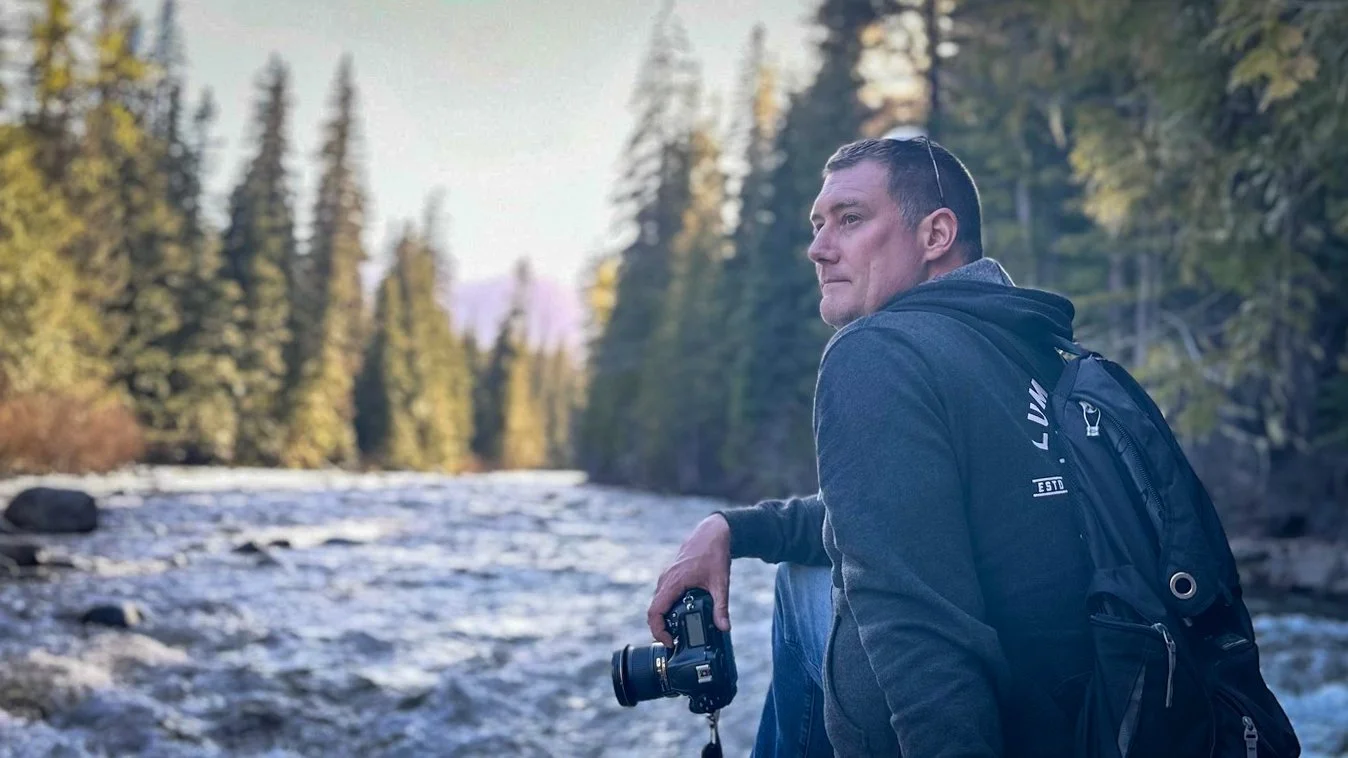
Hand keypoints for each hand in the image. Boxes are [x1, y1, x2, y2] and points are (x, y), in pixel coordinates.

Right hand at [647, 514, 731, 646]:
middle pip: (653, 610)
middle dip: (660, 628)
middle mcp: (666, 580)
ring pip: (657, 602)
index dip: (657, 630)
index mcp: (674, 582)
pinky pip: (663, 595)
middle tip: (674, 641)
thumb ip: (721, 606)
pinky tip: (681, 614)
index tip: (669, 641)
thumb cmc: (714, 553)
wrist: (712, 533)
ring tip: (677, 630)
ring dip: (663, 618)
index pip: (655, 612)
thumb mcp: (720, 583)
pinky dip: (667, 607)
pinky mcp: (671, 576)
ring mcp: (666, 577)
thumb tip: (724, 627)